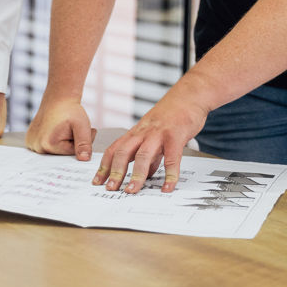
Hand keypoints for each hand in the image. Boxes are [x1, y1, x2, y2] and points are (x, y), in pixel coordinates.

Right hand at [25, 98, 95, 160]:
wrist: (57, 98)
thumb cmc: (70, 110)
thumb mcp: (82, 125)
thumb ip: (84, 144)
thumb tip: (84, 160)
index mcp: (48, 144)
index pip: (72, 154)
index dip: (80, 142)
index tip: (80, 130)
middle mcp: (37, 146)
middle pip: (62, 154)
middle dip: (71, 143)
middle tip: (73, 128)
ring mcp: (31, 144)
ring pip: (55, 151)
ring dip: (62, 142)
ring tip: (63, 128)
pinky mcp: (30, 141)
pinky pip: (47, 147)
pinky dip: (53, 141)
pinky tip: (55, 130)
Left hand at [93, 93, 209, 193]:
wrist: (189, 96)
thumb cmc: (171, 115)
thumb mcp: (154, 134)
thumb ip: (150, 154)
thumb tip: (145, 173)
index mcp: (136, 133)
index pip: (115, 149)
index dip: (105, 166)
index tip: (97, 181)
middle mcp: (143, 133)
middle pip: (123, 152)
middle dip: (115, 172)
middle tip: (111, 188)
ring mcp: (158, 134)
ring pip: (143, 155)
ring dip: (136, 175)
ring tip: (132, 190)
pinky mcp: (175, 136)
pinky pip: (172, 158)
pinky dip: (169, 175)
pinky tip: (167, 187)